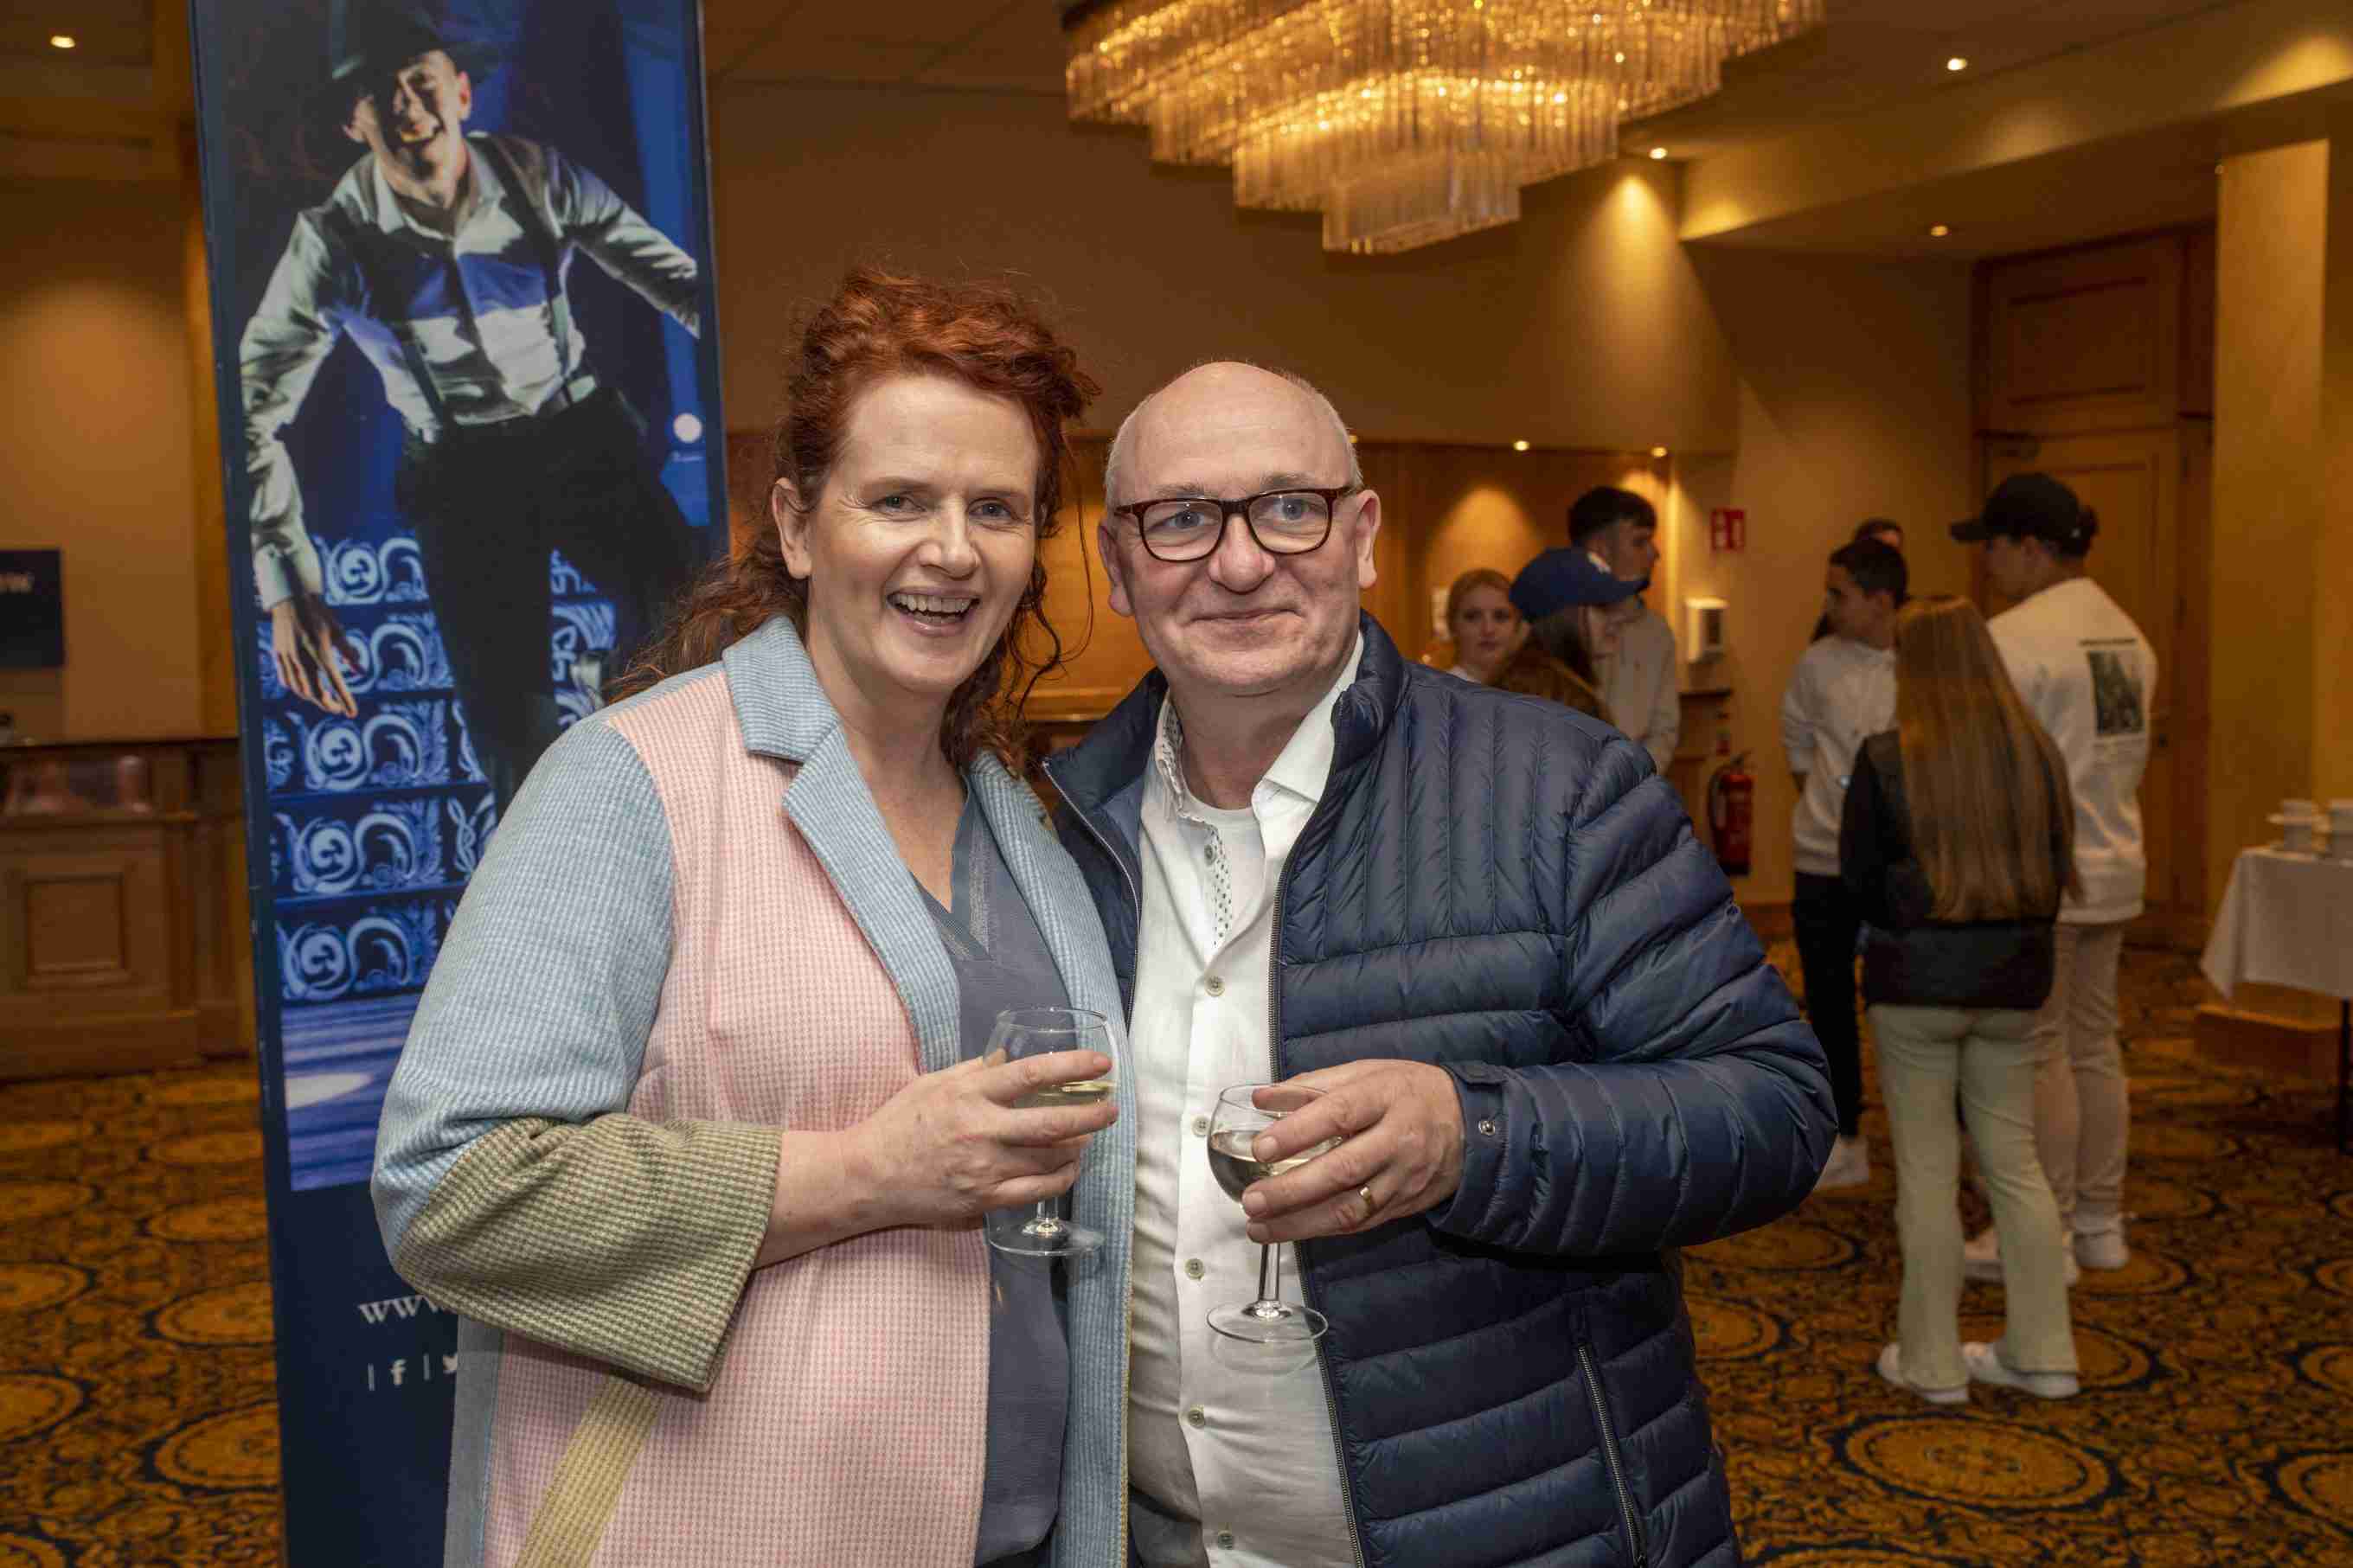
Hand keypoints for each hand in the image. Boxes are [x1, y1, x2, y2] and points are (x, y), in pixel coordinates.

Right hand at [270, 592, 362, 715]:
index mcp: (321, 652)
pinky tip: (305, 688)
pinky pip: (286, 679)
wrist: (291, 599)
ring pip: (299, 689)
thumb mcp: (338, 632)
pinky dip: (296, 688)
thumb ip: (349, 653)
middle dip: (328, 704)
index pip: (336, 682)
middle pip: (315, 692)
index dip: (345, 700)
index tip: (352, 713)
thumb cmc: (319, 615)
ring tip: (325, 698)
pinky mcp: (278, 655)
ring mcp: (287, 657)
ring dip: (313, 698)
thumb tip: (362, 671)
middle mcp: (302, 657)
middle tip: (338, 708)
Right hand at [846, 1047, 1117, 1231]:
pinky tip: (1069, 1169)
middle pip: (1052, 1122)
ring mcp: (984, 1168)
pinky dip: (1059, 1179)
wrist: (868, 1176)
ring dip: (1077, 1147)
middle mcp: (981, 1130)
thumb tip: (1006, 1057)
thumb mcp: (931, 1084)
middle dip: (1090, 1115)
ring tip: (1087, 1137)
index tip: (1100, 1064)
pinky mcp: (983, 1199)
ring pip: (1049, 1159)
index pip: (1031, 1075)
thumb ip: (973, 1071)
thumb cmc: (897, 1124)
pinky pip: (1035, 1191)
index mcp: (969, 1095)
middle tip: (1111, 1109)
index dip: (1071, 1068)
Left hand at [1240, 1059, 1464, 1243]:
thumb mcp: (1367, 1072)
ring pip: (1351, 1207)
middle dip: (1293, 1190)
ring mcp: (1404, 1178)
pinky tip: (1291, 1230)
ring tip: (1259, 1227)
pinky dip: (1323, 1230)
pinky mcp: (1406, 1204)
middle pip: (1343, 1169)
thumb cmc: (1409, 1091)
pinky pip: (1362, 1223)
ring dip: (1301, 1222)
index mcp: (1385, 1097)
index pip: (1339, 1114)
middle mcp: (1397, 1140)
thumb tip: (1262, 1096)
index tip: (1260, 1147)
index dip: (1298, 1132)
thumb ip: (1313, 1085)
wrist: (1473, 1124)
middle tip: (1252, 1200)